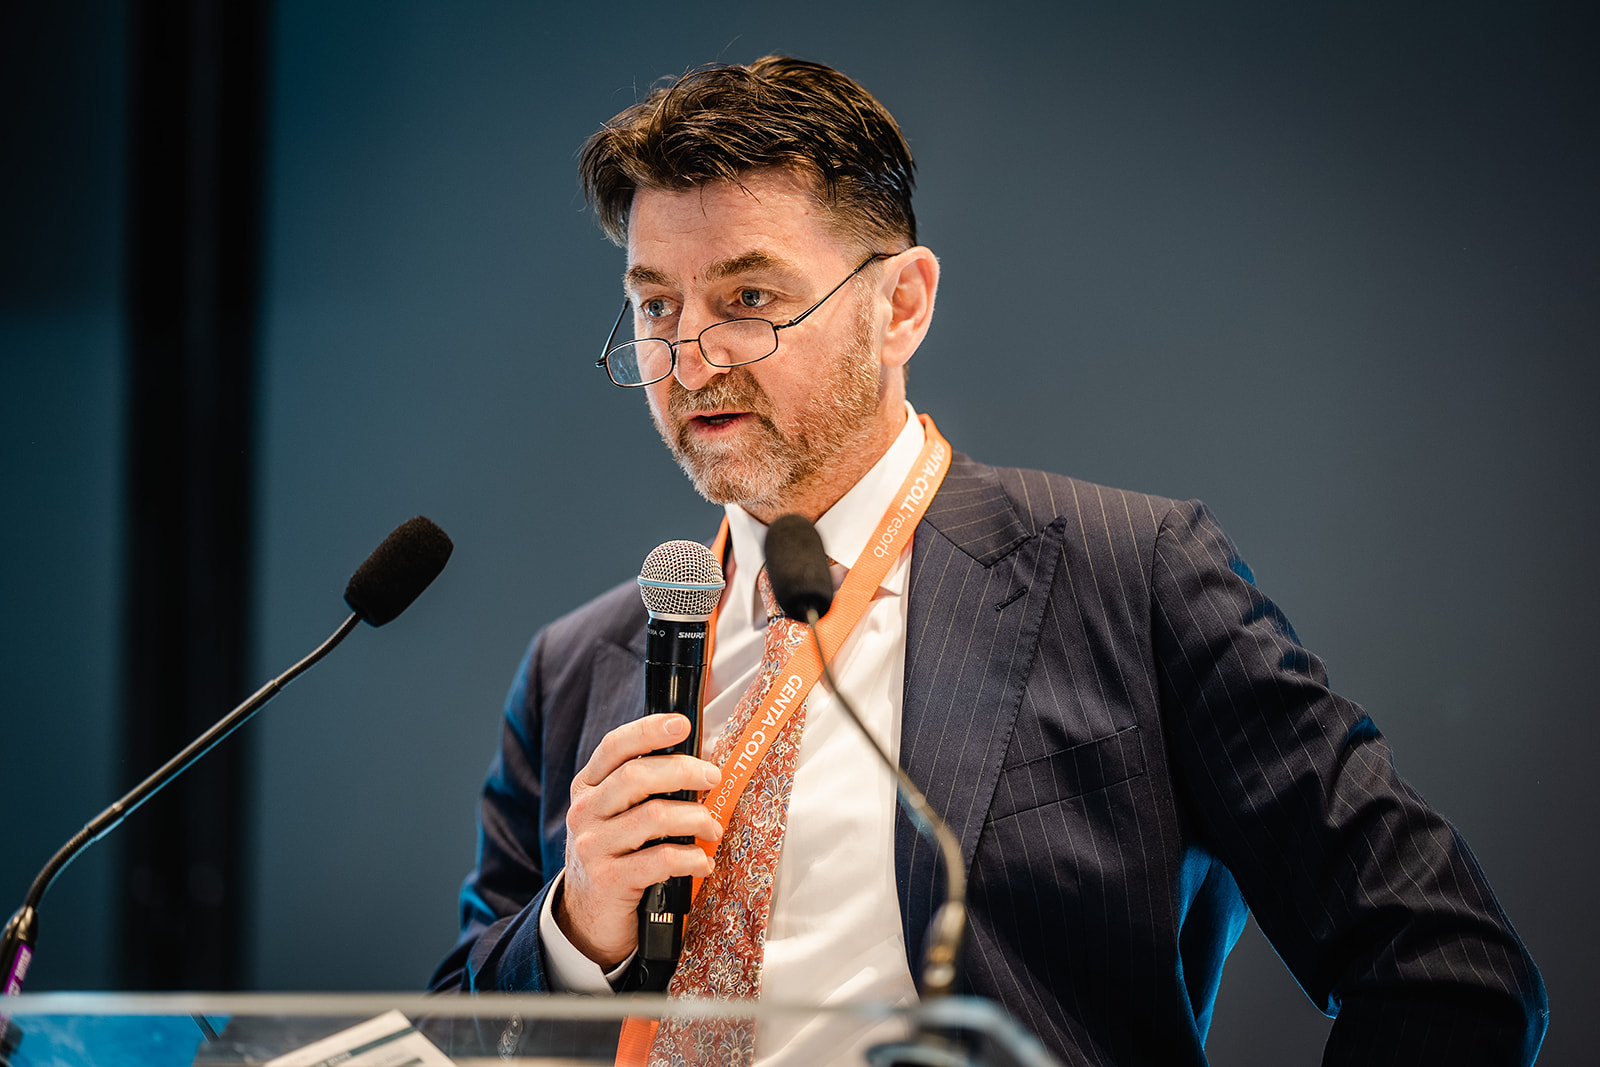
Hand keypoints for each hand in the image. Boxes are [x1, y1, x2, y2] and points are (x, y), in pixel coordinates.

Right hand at [555, 713, 722, 968]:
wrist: (587, 916)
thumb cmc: (616, 855)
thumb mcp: (617, 815)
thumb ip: (643, 788)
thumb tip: (699, 762)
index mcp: (588, 786)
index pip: (615, 747)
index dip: (648, 730)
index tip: (682, 723)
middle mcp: (585, 811)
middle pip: (637, 776)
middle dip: (684, 771)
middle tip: (714, 777)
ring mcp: (593, 846)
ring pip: (654, 816)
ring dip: (695, 818)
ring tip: (713, 828)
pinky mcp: (608, 880)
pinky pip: (660, 860)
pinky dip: (690, 858)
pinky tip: (702, 862)